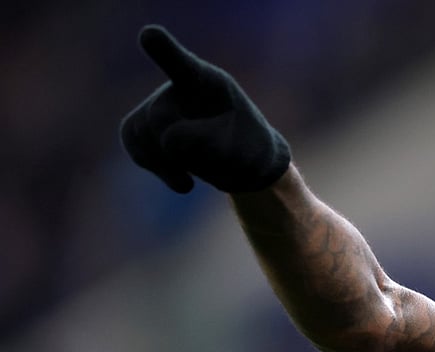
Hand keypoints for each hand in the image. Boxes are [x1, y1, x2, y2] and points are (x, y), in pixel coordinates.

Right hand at [119, 25, 290, 193]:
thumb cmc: (249, 149)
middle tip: (215, 153)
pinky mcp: (145, 125)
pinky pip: (136, 146)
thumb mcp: (245, 153)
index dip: (164, 50)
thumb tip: (169, 141)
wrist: (244, 160)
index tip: (149, 35)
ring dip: (170, 161)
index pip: (183, 65)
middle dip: (182, 147)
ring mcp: (159, 104)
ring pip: (141, 134)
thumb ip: (213, 145)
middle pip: (159, 119)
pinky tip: (185, 183)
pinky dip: (158, 168)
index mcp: (208, 82)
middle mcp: (178, 87)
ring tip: (202, 168)